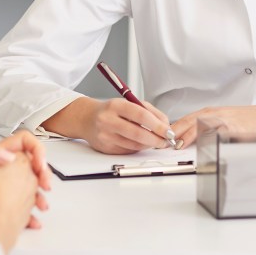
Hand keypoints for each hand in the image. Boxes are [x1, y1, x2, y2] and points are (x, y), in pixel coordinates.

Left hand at [0, 148, 41, 252]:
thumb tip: (7, 154)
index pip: (23, 144)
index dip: (35, 151)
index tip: (39, 164)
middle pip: (30, 165)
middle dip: (42, 175)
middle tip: (45, 185)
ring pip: (28, 187)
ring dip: (38, 196)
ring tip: (41, 205)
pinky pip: (20, 207)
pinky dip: (29, 214)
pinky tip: (32, 220)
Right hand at [43, 96, 174, 153]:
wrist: (86, 119)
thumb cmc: (111, 110)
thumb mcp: (128, 103)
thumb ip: (148, 111)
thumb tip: (166, 124)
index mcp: (115, 105)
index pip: (140, 115)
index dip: (157, 125)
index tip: (168, 130)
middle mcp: (108, 120)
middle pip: (137, 133)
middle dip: (156, 139)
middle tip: (166, 140)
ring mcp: (105, 136)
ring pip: (134, 144)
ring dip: (149, 145)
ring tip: (156, 141)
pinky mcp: (105, 148)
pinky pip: (127, 151)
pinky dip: (138, 148)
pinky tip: (142, 143)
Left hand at [171, 100, 255, 146]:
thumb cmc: (246, 121)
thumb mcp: (223, 121)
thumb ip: (206, 128)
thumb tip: (187, 141)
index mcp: (209, 113)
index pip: (184, 120)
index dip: (171, 129)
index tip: (160, 138)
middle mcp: (213, 114)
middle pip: (188, 121)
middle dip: (175, 132)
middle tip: (163, 143)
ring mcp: (223, 120)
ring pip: (200, 125)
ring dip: (187, 135)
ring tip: (177, 145)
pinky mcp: (233, 127)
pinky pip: (218, 132)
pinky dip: (207, 138)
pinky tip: (200, 144)